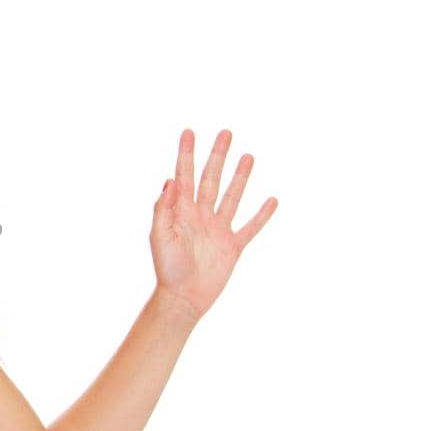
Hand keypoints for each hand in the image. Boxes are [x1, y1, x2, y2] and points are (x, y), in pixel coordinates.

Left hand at [149, 128, 276, 319]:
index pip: (184, 175)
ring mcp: (218, 229)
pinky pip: (251, 227)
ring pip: (232, 196)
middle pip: (211, 178)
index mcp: (181, 211)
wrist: (184, 297)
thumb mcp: (159, 236)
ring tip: (248, 156)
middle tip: (225, 133)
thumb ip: (164, 208)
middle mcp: (200, 215)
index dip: (186, 154)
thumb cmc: (167, 268)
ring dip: (240, 177)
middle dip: (217, 156)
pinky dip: (262, 215)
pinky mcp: (233, 246)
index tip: (189, 132)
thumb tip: (170, 180)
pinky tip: (272, 200)